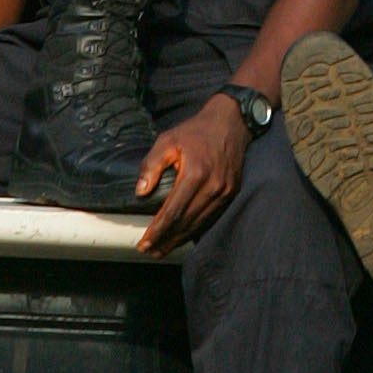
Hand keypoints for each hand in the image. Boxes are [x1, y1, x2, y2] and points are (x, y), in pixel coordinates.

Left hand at [135, 93, 246, 253]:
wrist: (231, 121)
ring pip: (199, 223)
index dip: (157, 230)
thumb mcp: (167, 140)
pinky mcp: (231, 192)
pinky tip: (182, 235)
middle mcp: (213, 185)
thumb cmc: (196, 131)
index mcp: (195, 173)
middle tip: (149, 251)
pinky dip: (195, 229)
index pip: (173, 211)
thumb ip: (151, 165)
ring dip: (179, 239)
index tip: (143, 243)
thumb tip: (140, 192)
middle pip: (186, 222)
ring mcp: (225, 190)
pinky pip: (211, 217)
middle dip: (166, 239)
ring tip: (162, 249)